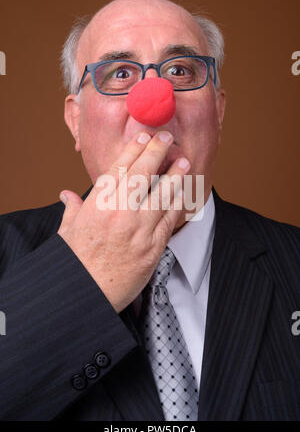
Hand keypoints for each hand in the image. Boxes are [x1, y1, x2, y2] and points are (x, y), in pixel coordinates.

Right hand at [57, 131, 189, 313]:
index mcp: (97, 204)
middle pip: (143, 174)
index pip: (119, 168)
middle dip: (156, 151)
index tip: (143, 137)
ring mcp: (139, 228)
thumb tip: (67, 195)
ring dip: (175, 175)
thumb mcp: (67, 232)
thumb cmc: (75, 263)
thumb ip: (71, 210)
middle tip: (166, 137)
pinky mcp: (153, 246)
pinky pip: (170, 219)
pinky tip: (183, 194)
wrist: (86, 294)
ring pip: (162, 194)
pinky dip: (178, 204)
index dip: (134, 149)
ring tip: (183, 161)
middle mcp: (120, 212)